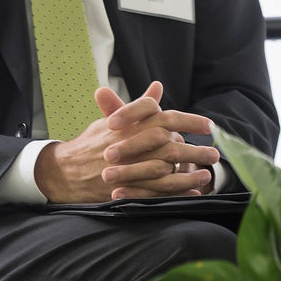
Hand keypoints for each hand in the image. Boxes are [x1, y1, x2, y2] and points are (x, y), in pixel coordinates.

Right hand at [32, 81, 218, 202]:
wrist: (64, 170)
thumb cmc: (93, 142)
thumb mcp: (114, 119)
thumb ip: (140, 105)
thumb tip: (158, 87)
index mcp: (130, 126)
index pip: (164, 118)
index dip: (189, 120)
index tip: (209, 126)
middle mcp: (130, 145)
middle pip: (170, 146)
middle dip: (195, 150)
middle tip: (216, 154)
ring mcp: (127, 168)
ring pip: (165, 170)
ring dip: (189, 173)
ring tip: (208, 176)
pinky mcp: (124, 188)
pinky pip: (155, 193)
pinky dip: (174, 194)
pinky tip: (191, 194)